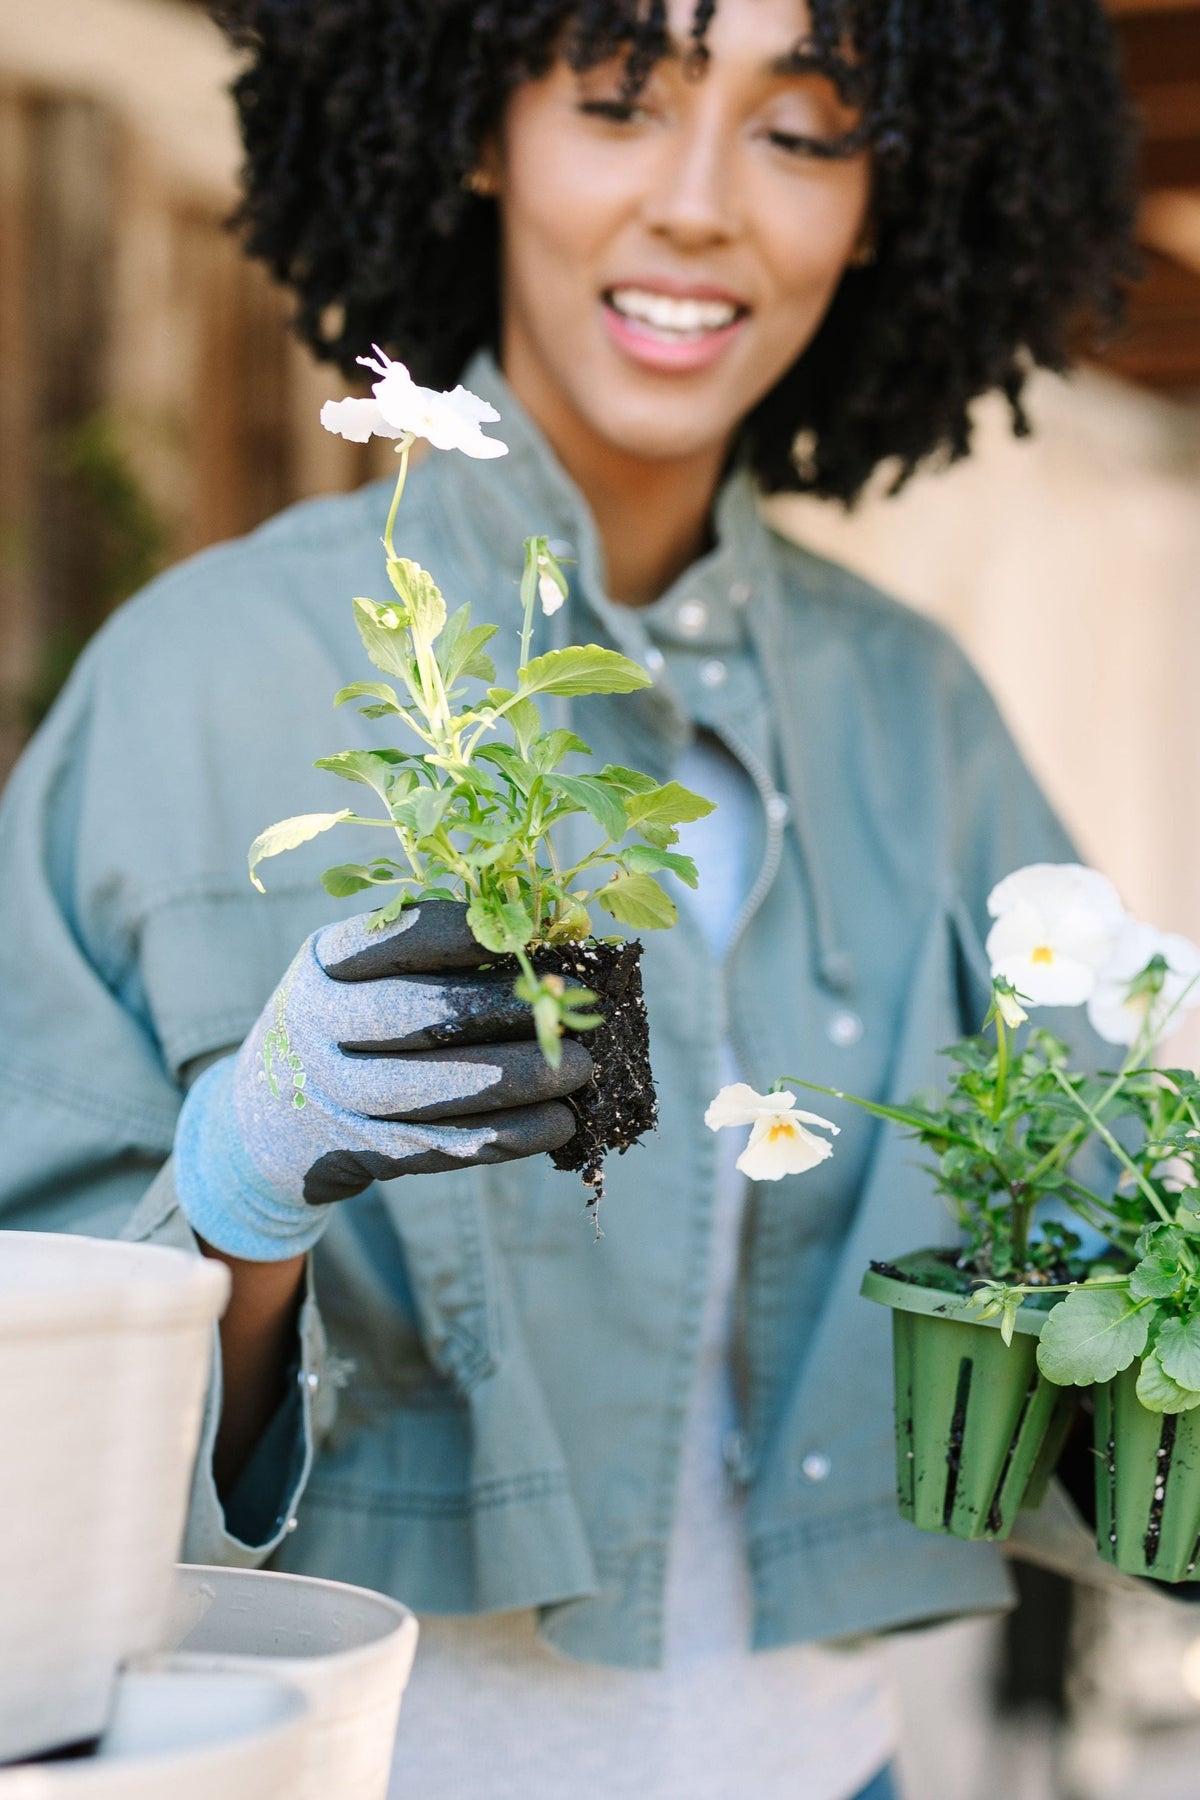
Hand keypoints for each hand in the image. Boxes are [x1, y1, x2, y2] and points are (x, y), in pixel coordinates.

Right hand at [173, 902, 591, 1259]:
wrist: (270, 1114)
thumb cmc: (348, 1021)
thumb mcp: (359, 972)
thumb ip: (429, 955)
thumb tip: (544, 941)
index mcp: (323, 964)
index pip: (391, 941)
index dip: (457, 936)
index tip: (520, 935)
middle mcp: (318, 1026)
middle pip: (413, 1018)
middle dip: (500, 1012)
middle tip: (567, 1012)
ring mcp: (335, 1095)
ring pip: (430, 1092)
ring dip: (515, 1083)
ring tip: (580, 1072)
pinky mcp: (364, 1151)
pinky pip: (442, 1146)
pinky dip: (507, 1137)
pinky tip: (558, 1125)